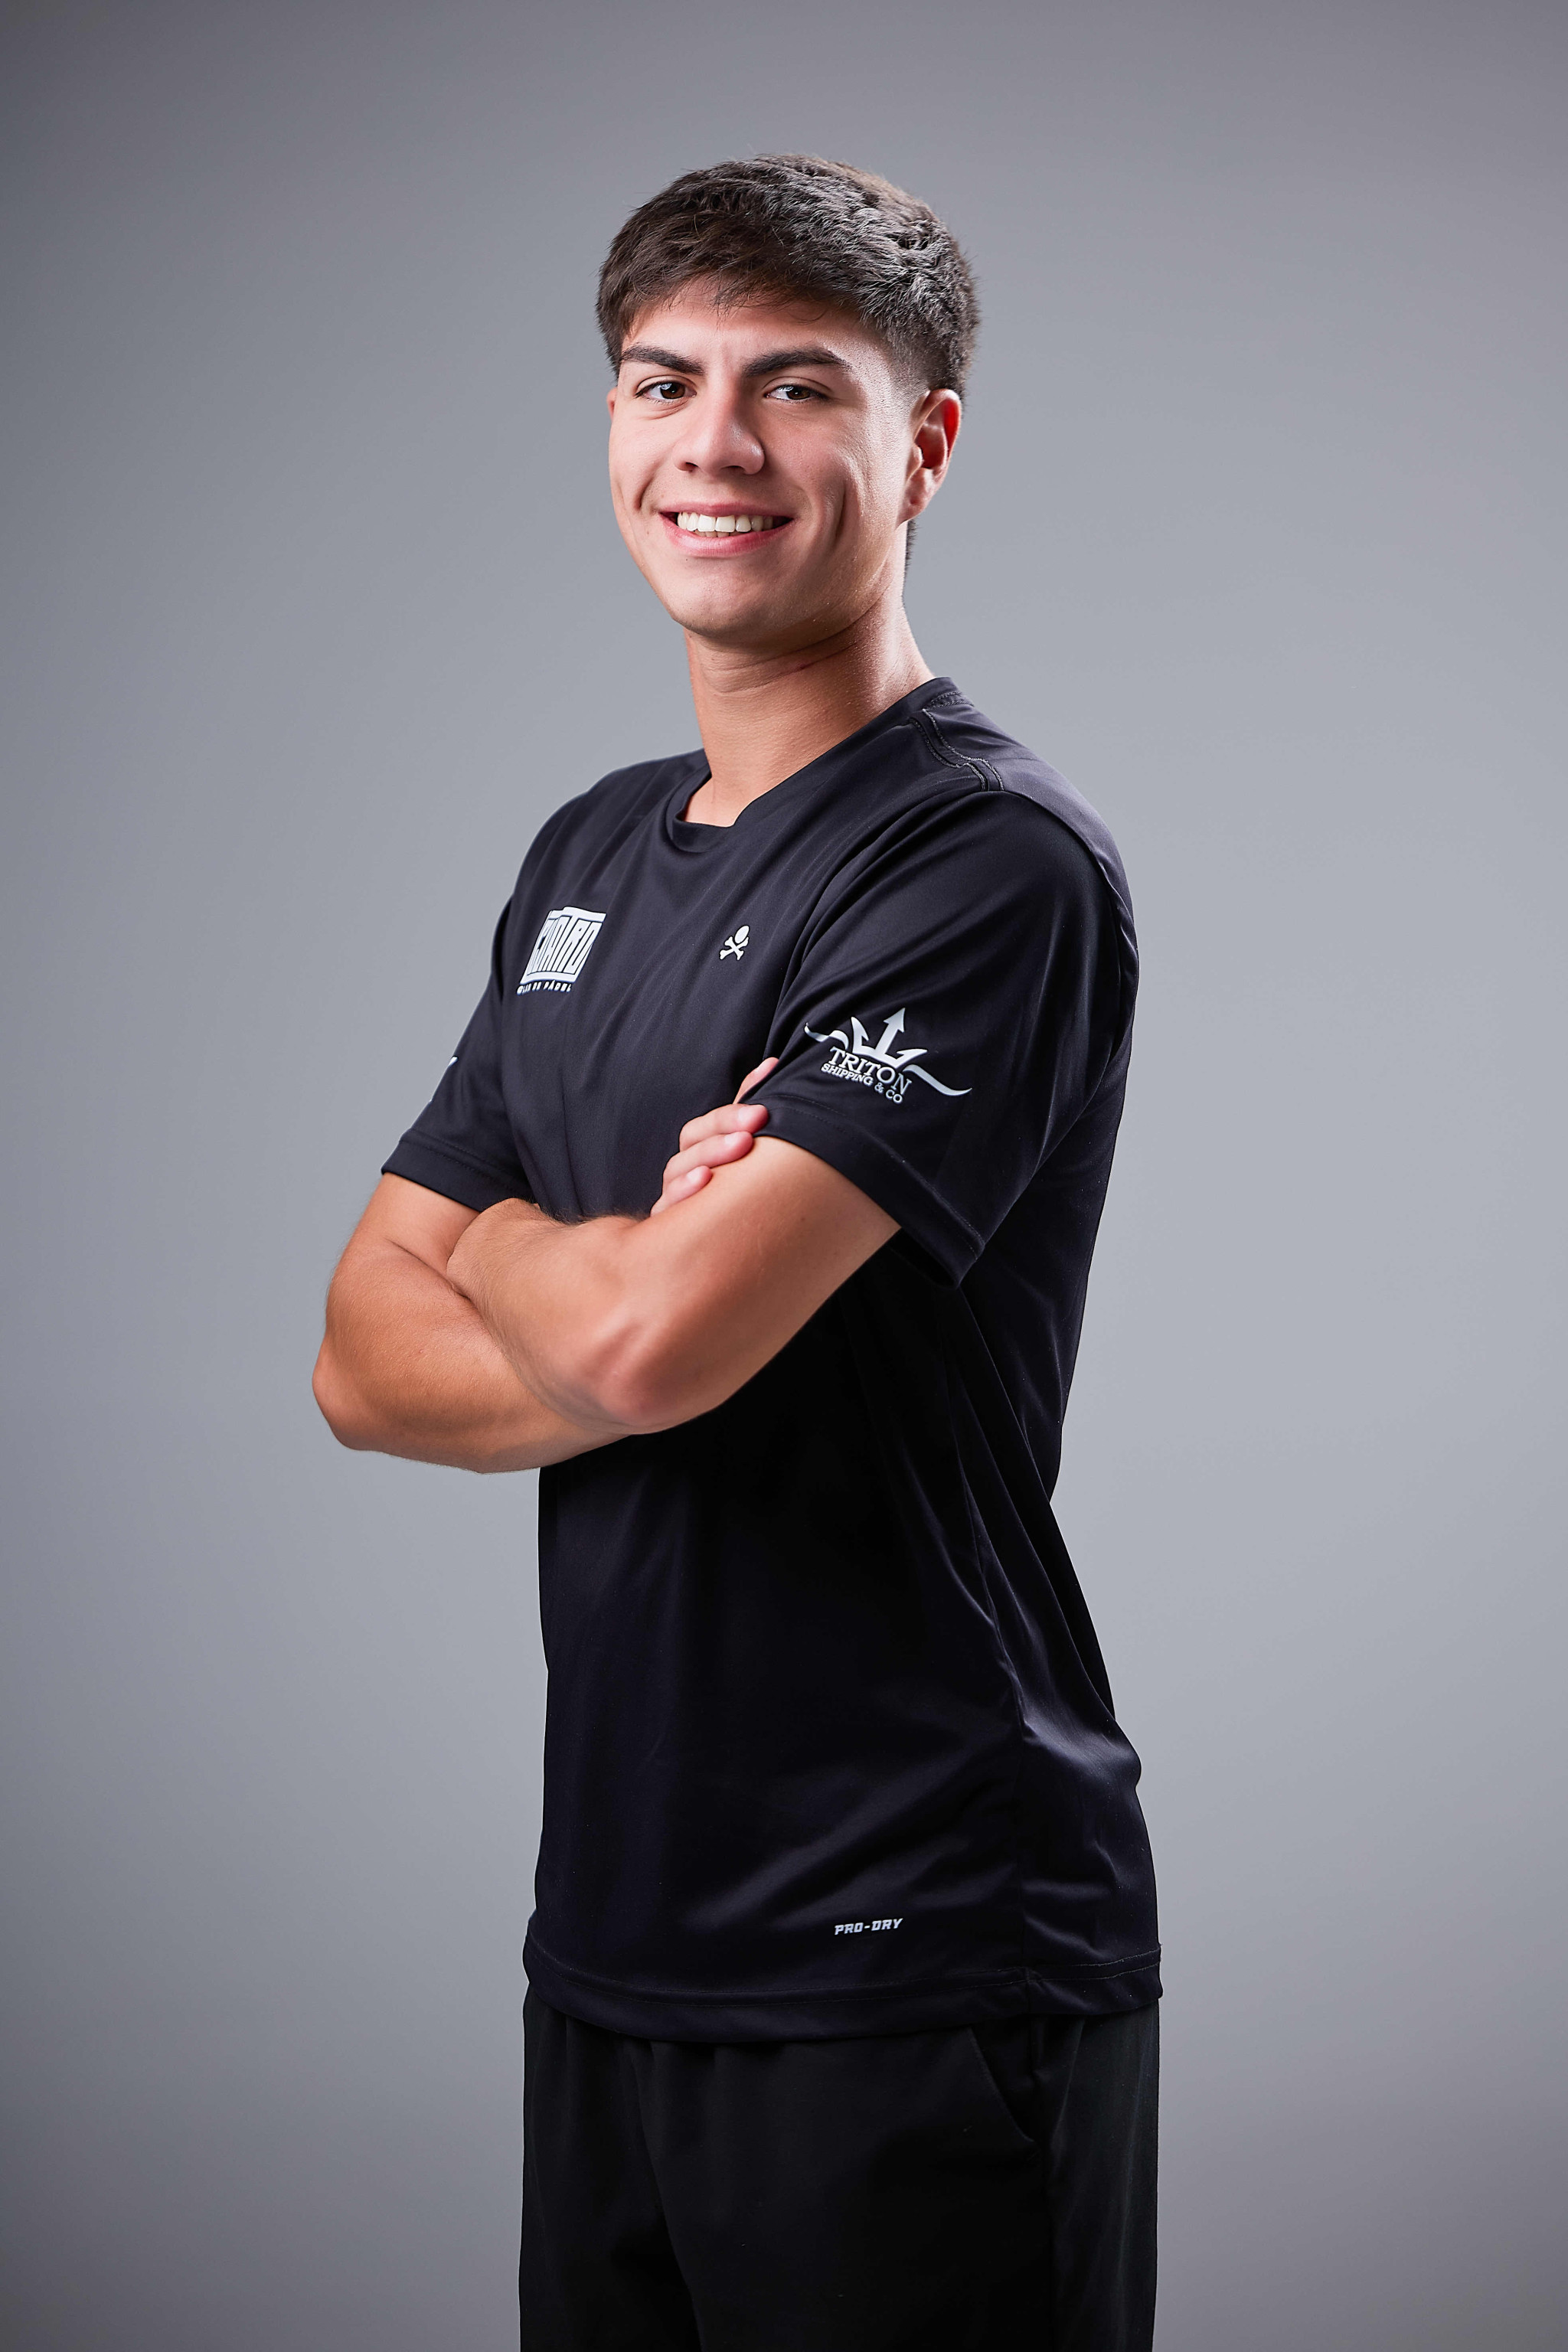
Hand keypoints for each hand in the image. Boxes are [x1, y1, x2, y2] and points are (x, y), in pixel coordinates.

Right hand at [650, 1058, 778, 1216]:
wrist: (714, 1246)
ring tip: (734, 1151)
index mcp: (699, 1149)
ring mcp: (673, 1197)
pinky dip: (683, 1194)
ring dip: (707, 1158)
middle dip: (723, 1134)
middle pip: (693, 1144)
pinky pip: (667, 1209)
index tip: (760, 1112)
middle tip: (752, 1129)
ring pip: (678, 1172)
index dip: (731, 1115)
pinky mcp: (668, 1227)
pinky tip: (705, 1182)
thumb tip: (773, 1064)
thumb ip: (750, 1105)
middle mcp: (683, 1169)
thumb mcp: (741, 1144)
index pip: (706, 1126)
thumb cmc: (732, 1187)